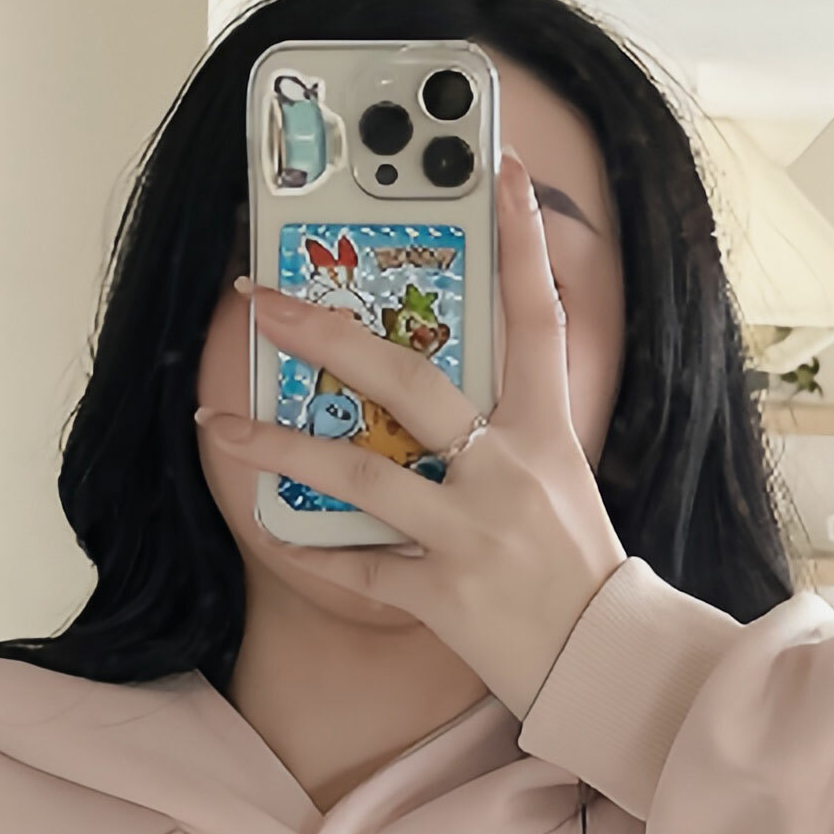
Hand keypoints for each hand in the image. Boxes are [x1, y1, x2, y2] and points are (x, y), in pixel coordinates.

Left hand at [201, 150, 627, 717]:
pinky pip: (358, 565)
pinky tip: (271, 525)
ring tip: (222, 425)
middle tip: (264, 301)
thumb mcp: (563, 479)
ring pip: (359, 472)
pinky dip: (311, 548)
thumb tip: (443, 393)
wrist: (611, 662)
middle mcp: (508, 470)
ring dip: (280, 445)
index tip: (502, 171)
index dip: (523, 239)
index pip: (538, 315)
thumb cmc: (583, 569)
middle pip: (408, 379)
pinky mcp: (443, 594)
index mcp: (547, 431)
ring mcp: (473, 531)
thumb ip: (510, 431)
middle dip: (326, 333)